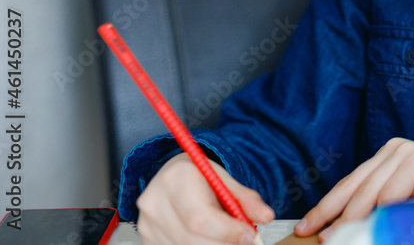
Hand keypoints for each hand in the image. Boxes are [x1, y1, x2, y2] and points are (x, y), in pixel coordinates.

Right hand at [137, 152, 274, 244]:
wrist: (175, 176)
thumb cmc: (201, 177)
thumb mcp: (226, 180)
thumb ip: (247, 199)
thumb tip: (266, 216)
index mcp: (177, 178)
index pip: (200, 217)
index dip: (226, 231)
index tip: (248, 236)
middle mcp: (155, 201)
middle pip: (191, 239)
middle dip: (223, 244)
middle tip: (242, 240)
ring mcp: (147, 223)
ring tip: (225, 236)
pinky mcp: (147, 238)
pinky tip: (208, 238)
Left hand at [294, 138, 413, 241]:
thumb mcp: (406, 202)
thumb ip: (382, 207)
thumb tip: (352, 226)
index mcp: (389, 156)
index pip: (351, 183)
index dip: (328, 206)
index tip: (308, 226)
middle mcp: (395, 150)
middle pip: (354, 186)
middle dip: (332, 213)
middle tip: (316, 235)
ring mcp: (407, 153)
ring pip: (369, 193)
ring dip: (352, 219)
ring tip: (337, 237)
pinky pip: (391, 194)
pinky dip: (379, 214)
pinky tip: (369, 228)